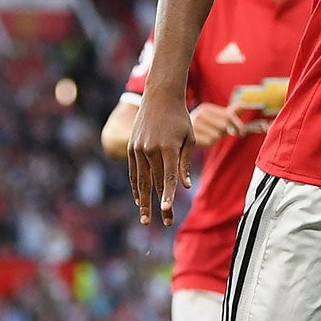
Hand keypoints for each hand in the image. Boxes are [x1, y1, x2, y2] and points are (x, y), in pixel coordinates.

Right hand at [129, 94, 194, 225]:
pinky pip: (134, 171)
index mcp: (167, 147)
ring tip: (146, 219)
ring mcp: (138, 148)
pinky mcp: (132, 147)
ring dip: (144, 201)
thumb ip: (185, 163)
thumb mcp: (189, 138)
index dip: (168, 195)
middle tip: (165, 223)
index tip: (167, 210)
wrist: (160, 97)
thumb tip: (185, 186)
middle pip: (155, 183)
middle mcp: (150, 149)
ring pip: (141, 180)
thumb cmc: (180, 118)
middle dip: (160, 205)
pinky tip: (139, 200)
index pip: (168, 177)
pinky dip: (136, 186)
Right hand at [188, 103, 243, 147]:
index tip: (242, 132)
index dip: (238, 125)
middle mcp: (199, 114)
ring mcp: (194, 125)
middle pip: (224, 126)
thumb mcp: (218, 116)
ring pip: (216, 135)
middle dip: (225, 131)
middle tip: (221, 132)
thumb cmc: (206, 125)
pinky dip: (209, 143)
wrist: (182, 132)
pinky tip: (203, 139)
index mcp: (206, 108)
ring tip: (208, 134)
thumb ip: (232, 111)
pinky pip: (209, 142)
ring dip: (216, 137)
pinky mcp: (191, 136)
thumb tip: (246, 104)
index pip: (229, 116)